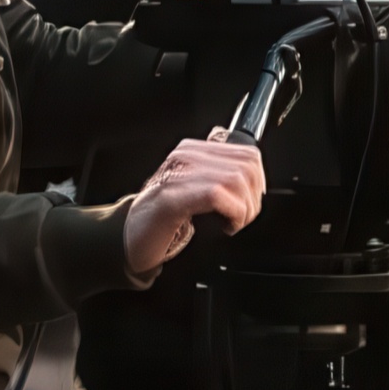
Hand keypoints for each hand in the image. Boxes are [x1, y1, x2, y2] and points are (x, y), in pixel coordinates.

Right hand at [124, 132, 264, 271]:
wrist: (130, 238)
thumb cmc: (165, 217)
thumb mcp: (196, 188)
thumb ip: (219, 172)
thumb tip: (250, 164)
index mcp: (194, 151)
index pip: (247, 153)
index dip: (259, 181)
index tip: (250, 202)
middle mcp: (185, 157)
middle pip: (246, 166)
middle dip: (254, 198)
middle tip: (241, 217)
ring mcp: (177, 176)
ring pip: (235, 180)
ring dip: (244, 210)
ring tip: (232, 223)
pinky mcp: (171, 199)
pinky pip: (216, 195)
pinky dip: (232, 214)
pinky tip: (225, 227)